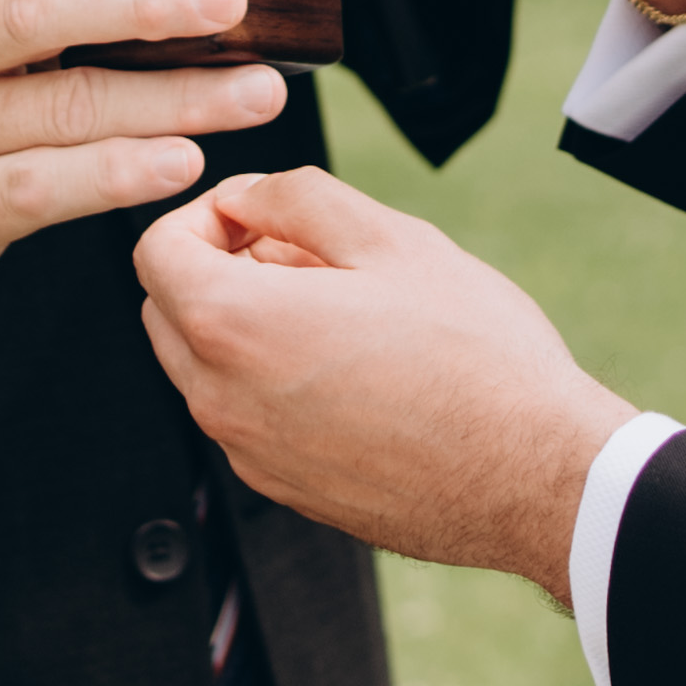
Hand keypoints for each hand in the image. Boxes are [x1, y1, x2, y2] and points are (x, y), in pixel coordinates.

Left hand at [128, 166, 630, 591]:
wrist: (532, 473)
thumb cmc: (475, 359)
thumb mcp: (389, 237)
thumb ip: (293, 197)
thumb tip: (246, 196)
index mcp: (235, 327)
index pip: (154, 252)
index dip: (200, 214)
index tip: (255, 214)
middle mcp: (223, 401)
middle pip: (166, 311)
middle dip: (215, 267)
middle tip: (300, 253)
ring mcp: (250, 455)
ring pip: (205, 367)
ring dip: (245, 324)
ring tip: (341, 309)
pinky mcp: (285, 489)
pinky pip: (246, 417)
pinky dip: (271, 380)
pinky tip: (352, 366)